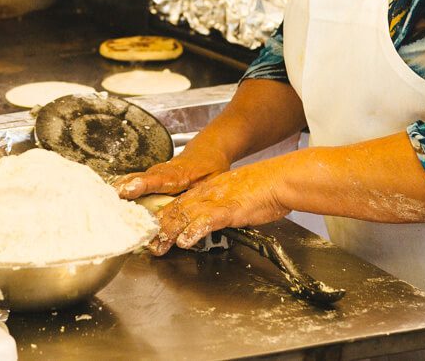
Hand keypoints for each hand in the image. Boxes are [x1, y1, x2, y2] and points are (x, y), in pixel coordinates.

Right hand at [113, 146, 229, 199]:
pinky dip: (124, 187)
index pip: (158, 179)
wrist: (207, 149)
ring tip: (105, 198)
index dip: (142, 185)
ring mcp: (156, 173)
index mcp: (178, 174)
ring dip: (121, 188)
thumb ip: (200, 198)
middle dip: (124, 187)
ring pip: (136, 179)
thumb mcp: (212, 182)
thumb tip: (193, 219)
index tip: (128, 189)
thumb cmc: (210, 166)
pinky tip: (112, 195)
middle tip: (110, 196)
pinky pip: (136, 181)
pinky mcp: (153, 176)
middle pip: (140, 179)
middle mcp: (163, 172)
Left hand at [148, 162, 288, 255]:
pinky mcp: (229, 208)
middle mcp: (206, 194)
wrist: (278, 179)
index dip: (162, 218)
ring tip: (158, 245)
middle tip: (146, 243)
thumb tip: (208, 224)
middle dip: (159, 228)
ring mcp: (215, 200)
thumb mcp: (232, 198)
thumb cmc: (261, 190)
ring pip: (185, 215)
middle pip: (175, 210)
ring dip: (170, 231)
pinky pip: (208, 220)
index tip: (150, 231)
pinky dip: (195, 231)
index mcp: (206, 192)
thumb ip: (217, 210)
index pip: (177, 205)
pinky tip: (186, 241)